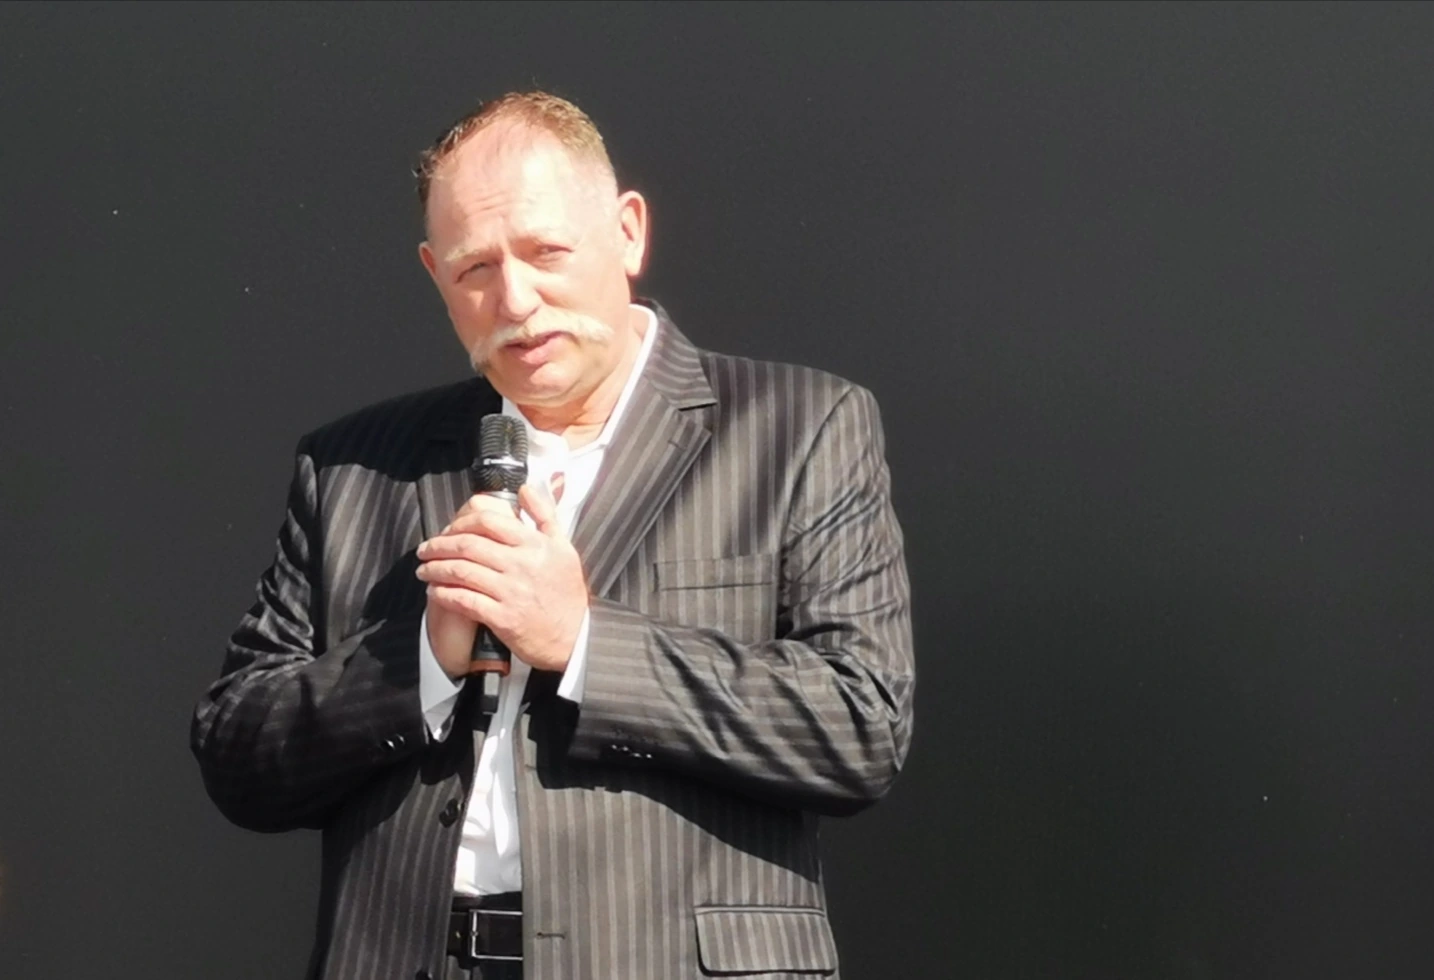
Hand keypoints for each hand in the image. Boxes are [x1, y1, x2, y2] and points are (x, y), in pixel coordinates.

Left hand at [416, 484, 587, 676]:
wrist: (575, 636)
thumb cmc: (567, 592)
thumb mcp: (564, 546)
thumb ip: (545, 514)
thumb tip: (525, 488)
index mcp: (535, 544)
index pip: (488, 521)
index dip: (460, 522)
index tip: (448, 529)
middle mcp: (522, 564)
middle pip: (468, 545)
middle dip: (439, 545)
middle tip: (425, 549)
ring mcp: (511, 592)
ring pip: (461, 572)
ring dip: (436, 569)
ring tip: (424, 569)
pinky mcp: (502, 618)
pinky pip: (464, 601)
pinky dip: (443, 594)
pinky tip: (435, 591)